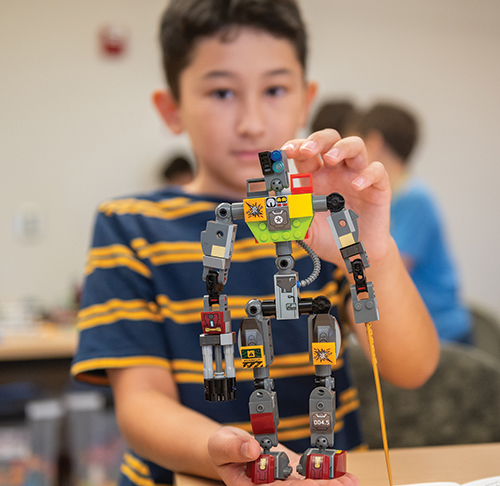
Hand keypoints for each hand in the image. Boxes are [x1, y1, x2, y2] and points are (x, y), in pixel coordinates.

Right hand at [208, 426, 358, 485]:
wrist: (230, 447)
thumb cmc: (223, 448)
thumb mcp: (221, 443)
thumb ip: (234, 447)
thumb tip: (252, 448)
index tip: (312, 484)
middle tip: (342, 484)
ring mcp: (284, 482)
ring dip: (330, 485)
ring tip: (349, 481)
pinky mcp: (293, 473)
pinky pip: (312, 477)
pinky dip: (328, 476)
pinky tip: (345, 476)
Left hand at [281, 129, 391, 265]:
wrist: (356, 253)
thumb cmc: (332, 237)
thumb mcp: (308, 231)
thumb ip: (294, 223)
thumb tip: (276, 218)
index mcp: (316, 177)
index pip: (305, 153)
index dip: (295, 147)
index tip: (284, 152)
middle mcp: (336, 172)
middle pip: (329, 140)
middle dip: (317, 140)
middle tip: (306, 150)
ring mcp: (357, 176)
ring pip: (355, 146)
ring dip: (341, 147)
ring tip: (330, 158)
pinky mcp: (378, 187)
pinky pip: (377, 171)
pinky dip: (367, 175)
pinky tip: (356, 186)